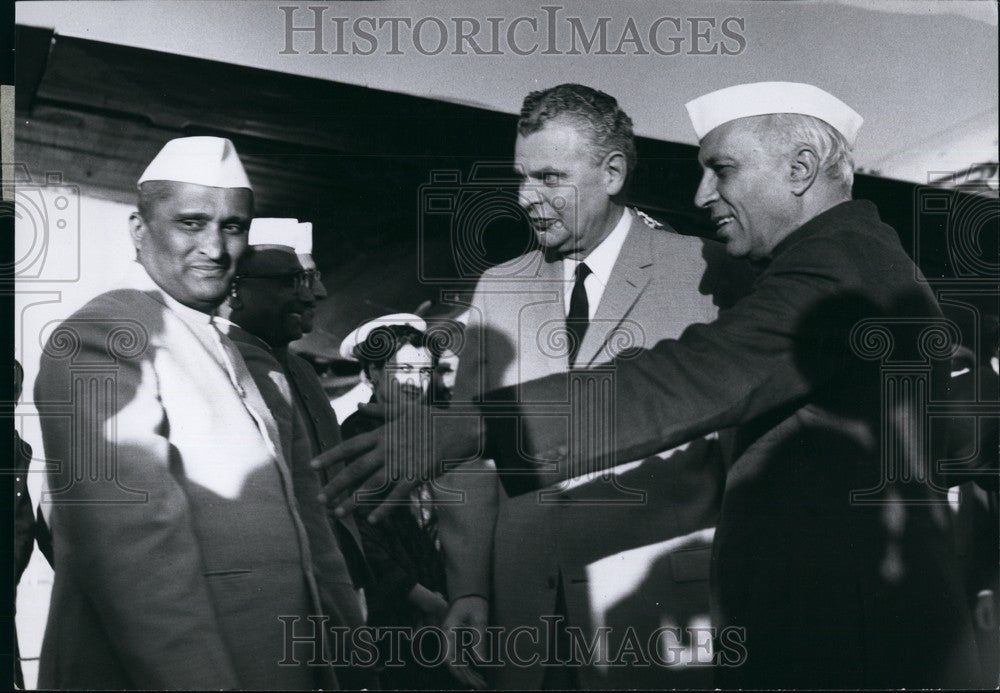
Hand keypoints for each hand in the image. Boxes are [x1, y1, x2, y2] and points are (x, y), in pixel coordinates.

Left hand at [313, 384, 481, 522]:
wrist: (461, 428)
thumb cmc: (433, 418)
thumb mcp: (405, 410)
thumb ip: (380, 411)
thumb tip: (358, 406)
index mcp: (383, 433)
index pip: (350, 446)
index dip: (330, 456)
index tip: (312, 466)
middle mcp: (388, 449)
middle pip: (356, 469)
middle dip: (336, 485)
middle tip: (319, 499)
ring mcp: (402, 463)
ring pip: (372, 485)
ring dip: (354, 501)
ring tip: (337, 514)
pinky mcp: (417, 475)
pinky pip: (397, 495)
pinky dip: (385, 508)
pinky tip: (373, 520)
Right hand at [443, 596, 488, 688]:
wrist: (469, 594)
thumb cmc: (473, 603)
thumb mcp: (479, 619)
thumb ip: (479, 639)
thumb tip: (481, 661)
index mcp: (449, 631)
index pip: (449, 657)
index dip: (456, 671)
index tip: (466, 681)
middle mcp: (449, 638)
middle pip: (454, 663)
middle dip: (465, 677)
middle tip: (479, 686)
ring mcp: (453, 642)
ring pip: (458, 663)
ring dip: (469, 675)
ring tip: (481, 685)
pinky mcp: (459, 643)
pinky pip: (463, 659)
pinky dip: (470, 668)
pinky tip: (479, 676)